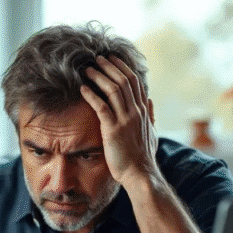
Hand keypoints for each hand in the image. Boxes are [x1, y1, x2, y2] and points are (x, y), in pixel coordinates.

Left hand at [80, 55, 158, 188]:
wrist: (140, 174)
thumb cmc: (143, 157)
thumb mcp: (151, 132)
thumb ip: (150, 115)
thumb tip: (150, 99)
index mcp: (143, 111)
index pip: (135, 82)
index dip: (123, 68)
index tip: (112, 59)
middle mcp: (136, 112)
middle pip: (123, 81)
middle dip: (110, 67)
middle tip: (97, 58)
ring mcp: (125, 120)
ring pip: (113, 90)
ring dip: (99, 77)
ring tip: (87, 69)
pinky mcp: (113, 130)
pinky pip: (101, 107)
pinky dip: (91, 95)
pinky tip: (82, 88)